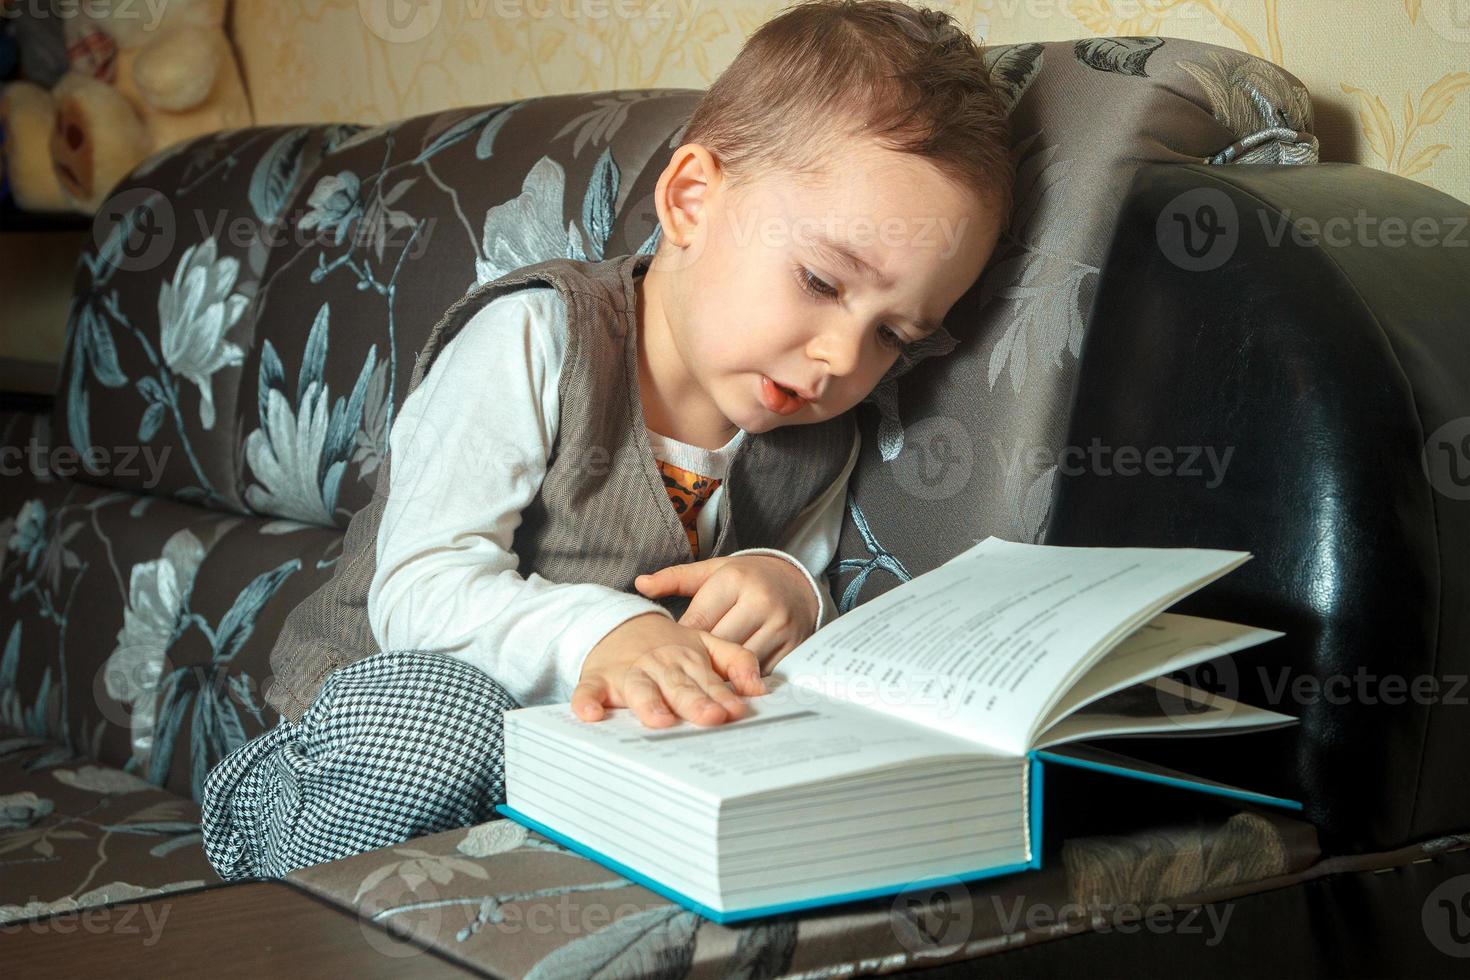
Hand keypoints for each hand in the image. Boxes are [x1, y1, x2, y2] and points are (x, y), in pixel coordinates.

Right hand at [572, 612, 766, 728]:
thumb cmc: (668, 646)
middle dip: (694, 702)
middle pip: (678, 686)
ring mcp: (628, 673)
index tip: (734, 711)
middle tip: (710, 717)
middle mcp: (659, 666)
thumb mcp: (706, 645)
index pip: (707, 681)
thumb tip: (759, 688)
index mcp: (687, 660)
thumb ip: (735, 661)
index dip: (721, 696)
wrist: (619, 624)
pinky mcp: (598, 679)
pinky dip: (587, 702)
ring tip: (660, 720)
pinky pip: (589, 691)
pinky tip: (591, 715)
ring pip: (639, 689)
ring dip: (649, 704)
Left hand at [633, 554, 817, 673]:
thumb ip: (675, 579)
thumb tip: (640, 584)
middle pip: (718, 647)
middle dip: (700, 662)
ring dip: (722, 676)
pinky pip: (762, 672)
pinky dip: (745, 681)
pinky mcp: (793, 646)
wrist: (797, 582)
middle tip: (681, 677)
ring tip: (704, 687)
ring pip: (740, 664)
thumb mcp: (712, 571)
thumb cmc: (746, 579)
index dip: (682, 643)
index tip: (669, 656)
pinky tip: (732, 685)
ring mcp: (780, 626)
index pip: (698, 622)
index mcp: (734, 581)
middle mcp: (759, 602)